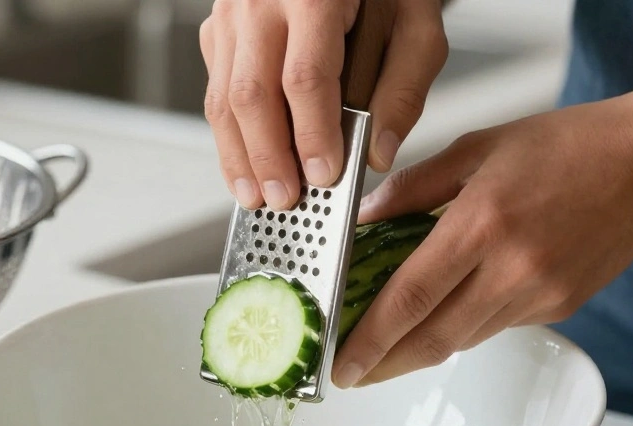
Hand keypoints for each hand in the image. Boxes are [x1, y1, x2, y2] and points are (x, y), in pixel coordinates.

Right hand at [199, 0, 447, 210]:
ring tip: (258, 197)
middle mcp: (261, 1)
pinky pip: (215, 93)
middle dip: (267, 157)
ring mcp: (231, 15)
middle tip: (285, 199)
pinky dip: (230, 138)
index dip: (312, 134)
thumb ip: (405, 87)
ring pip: (222, 99)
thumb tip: (377, 153)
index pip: (304, 77)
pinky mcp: (218, 31)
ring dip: (239, 157)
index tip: (325, 175)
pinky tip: (246, 167)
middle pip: (251, 93)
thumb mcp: (416, 23)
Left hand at [331, 89, 632, 388]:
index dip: (370, 339)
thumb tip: (364, 219)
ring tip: (386, 346)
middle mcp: (512, 269)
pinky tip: (447, 312)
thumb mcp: (476, 149)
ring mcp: (540, 294)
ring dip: (422, 346)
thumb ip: (413, 189)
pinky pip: (497, 326)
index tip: (341, 363)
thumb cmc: (564, 146)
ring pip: (464, 337)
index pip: (410, 297)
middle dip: (384, 364)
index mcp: (482, 223)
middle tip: (350, 373)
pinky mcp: (561, 307)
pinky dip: (464, 324)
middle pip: (433, 338)